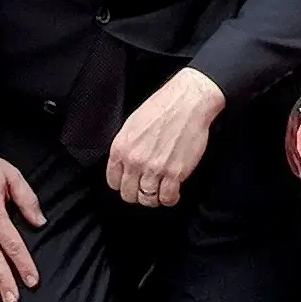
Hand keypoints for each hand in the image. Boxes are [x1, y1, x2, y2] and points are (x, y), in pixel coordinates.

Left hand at [104, 68, 224, 210]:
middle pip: (129, 194)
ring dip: (154, 198)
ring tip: (160, 192)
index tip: (131, 184)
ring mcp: (154, 168)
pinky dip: (170, 199)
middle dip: (137, 194)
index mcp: (121, 148)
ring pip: (147, 199)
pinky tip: (173, 192)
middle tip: (146, 190)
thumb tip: (125, 165)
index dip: (123, 184)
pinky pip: (167, 198)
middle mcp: (134, 161)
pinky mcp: (175, 172)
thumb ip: (126, 147)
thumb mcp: (132, 124)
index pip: (113, 181)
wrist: (187, 102)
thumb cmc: (162, 107)